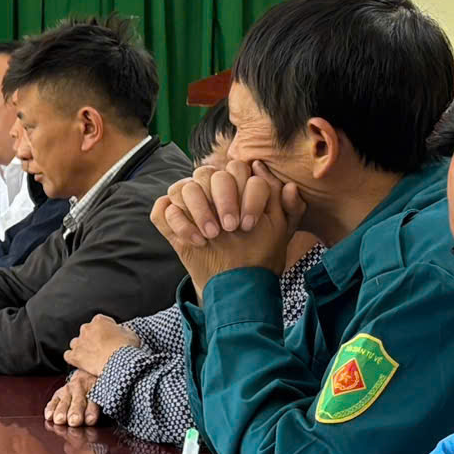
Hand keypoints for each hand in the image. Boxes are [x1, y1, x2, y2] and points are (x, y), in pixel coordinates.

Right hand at [45, 372, 98, 425]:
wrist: (84, 376)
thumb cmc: (94, 392)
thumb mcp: (100, 397)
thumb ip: (95, 410)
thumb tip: (90, 421)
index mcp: (94, 392)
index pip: (94, 404)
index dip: (92, 413)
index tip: (90, 420)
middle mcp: (80, 390)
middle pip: (78, 403)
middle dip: (75, 413)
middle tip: (73, 422)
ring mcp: (67, 391)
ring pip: (64, 403)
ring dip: (61, 412)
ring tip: (59, 420)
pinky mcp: (57, 394)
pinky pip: (52, 402)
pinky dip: (50, 409)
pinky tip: (49, 416)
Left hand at [64, 315, 135, 376]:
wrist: (118, 363)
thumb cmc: (126, 348)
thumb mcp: (131, 334)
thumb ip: (123, 330)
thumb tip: (121, 331)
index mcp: (99, 321)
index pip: (100, 321)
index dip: (105, 329)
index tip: (110, 336)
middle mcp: (86, 329)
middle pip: (86, 331)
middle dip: (92, 338)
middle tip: (101, 348)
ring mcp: (79, 342)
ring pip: (76, 343)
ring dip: (81, 348)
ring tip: (91, 356)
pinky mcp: (74, 356)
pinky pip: (68, 355)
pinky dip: (73, 358)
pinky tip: (80, 363)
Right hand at [151, 160, 303, 292]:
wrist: (237, 283)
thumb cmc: (259, 253)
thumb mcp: (282, 232)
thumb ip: (291, 207)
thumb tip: (284, 183)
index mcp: (236, 185)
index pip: (237, 169)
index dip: (245, 194)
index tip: (250, 224)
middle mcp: (210, 190)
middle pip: (207, 172)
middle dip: (222, 199)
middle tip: (231, 228)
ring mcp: (188, 205)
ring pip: (182, 187)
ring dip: (198, 210)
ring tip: (212, 236)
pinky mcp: (170, 222)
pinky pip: (162, 210)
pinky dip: (176, 223)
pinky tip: (195, 241)